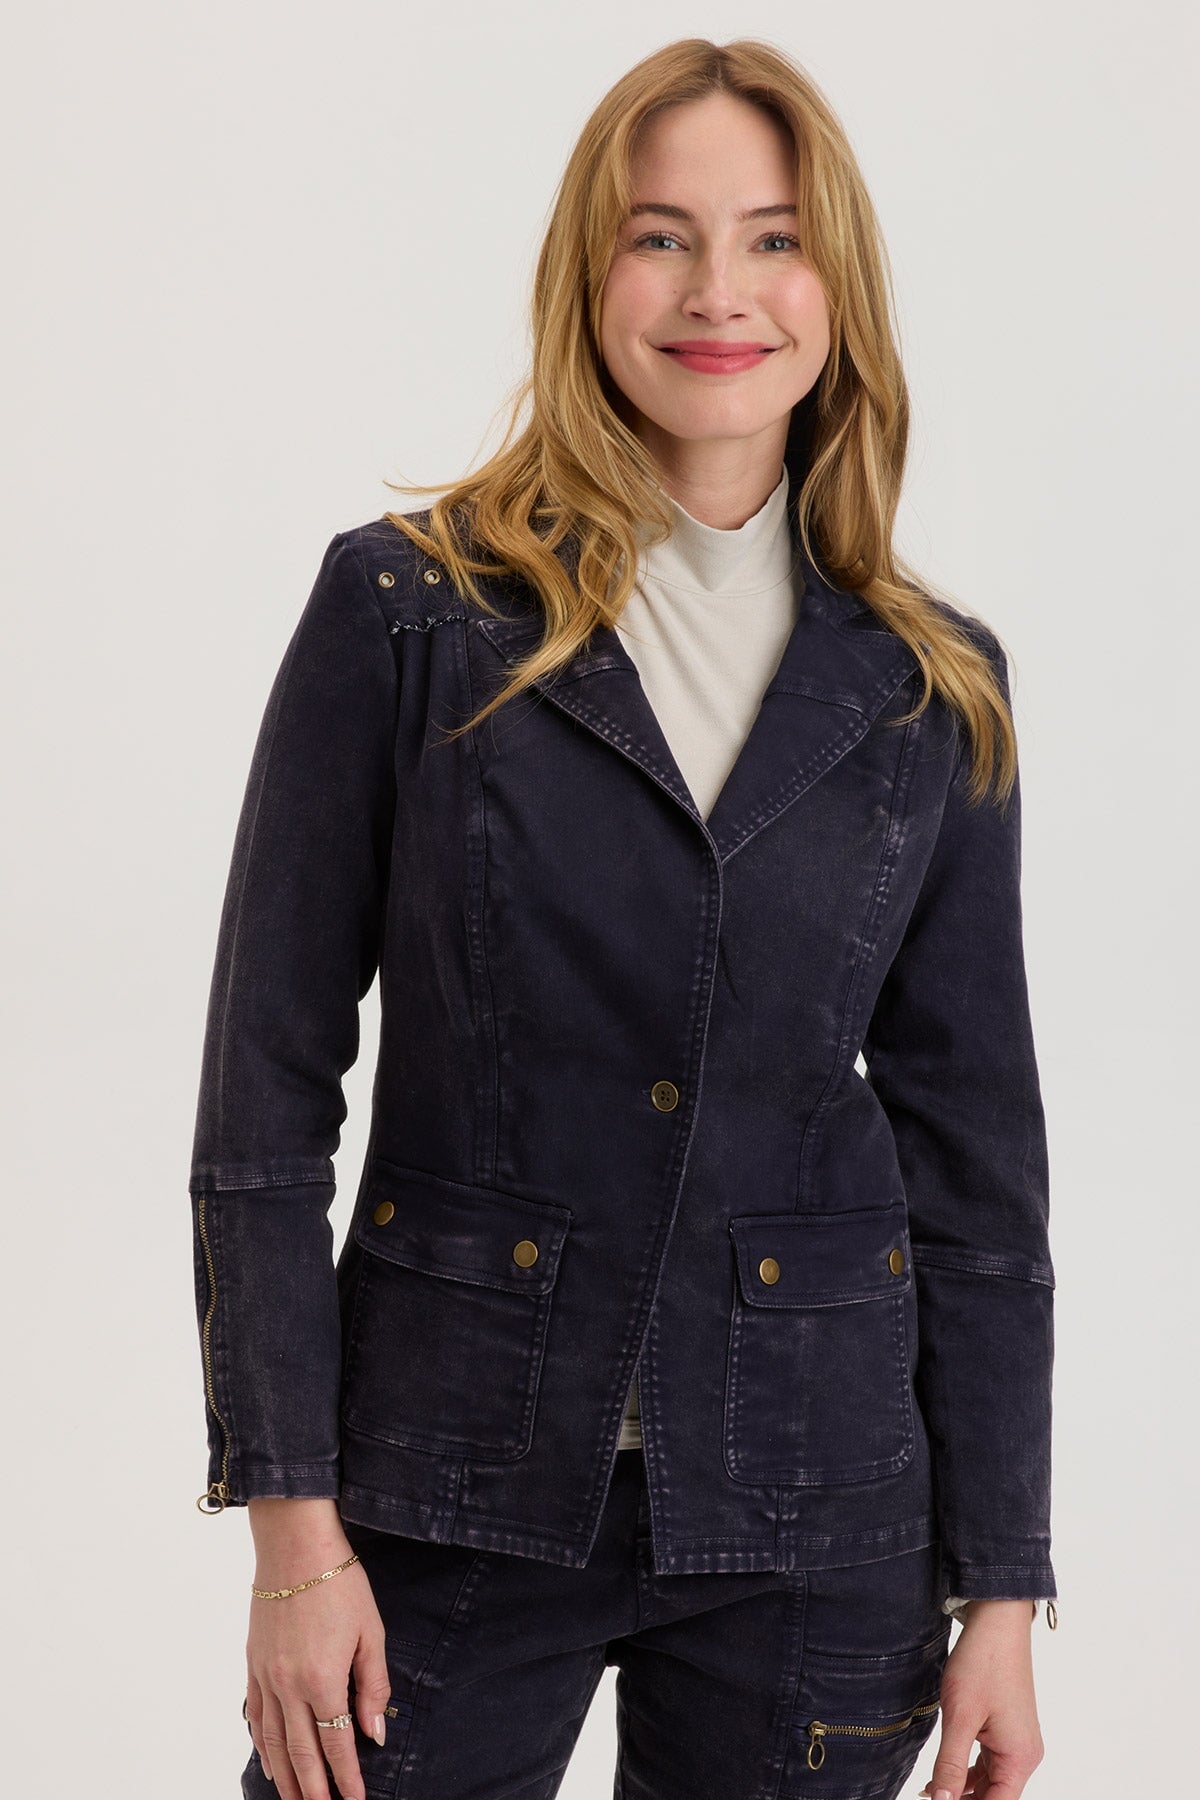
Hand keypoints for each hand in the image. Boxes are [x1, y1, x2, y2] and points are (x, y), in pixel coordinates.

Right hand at [244, 1499, 390, 1799]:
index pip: (336, 1743)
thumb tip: (375, 1732)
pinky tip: (270, 1761)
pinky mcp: (253, 1664)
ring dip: (286, 1777)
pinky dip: (262, 1745)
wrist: (295, 1546)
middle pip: (302, 1753)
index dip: (347, 1778)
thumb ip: (373, 1685)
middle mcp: (289, 1685)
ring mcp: (266, 1676)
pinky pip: (255, 1716)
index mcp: (322, 1679)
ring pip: (274, 1742)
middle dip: (315, 1790)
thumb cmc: (339, 1582)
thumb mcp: (370, 1631)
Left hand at [918, 1600, 1044, 1797]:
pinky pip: (988, 1761)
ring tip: (928, 1791)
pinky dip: (967, 1769)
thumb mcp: (960, 1716)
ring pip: (990, 1780)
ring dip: (962, 1788)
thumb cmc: (982, 1663)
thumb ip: (950, 1764)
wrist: (997, 1621)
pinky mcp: (1007, 1729)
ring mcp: (1017, 1741)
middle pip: (994, 1795)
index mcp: (1019, 1757)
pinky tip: (943, 1773)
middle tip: (927, 1796)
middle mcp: (1024, 1754)